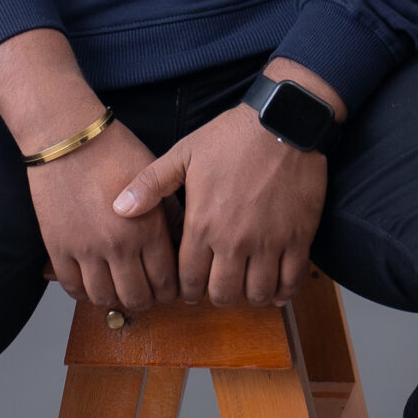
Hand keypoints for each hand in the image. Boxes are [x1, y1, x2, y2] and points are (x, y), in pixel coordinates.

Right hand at [27, 119, 177, 315]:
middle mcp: (119, 244)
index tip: (168, 287)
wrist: (68, 137)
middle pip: (138, 297)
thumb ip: (170, 214)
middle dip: (146, 299)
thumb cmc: (114, 151)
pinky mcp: (58, 247)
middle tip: (145, 292)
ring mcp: (86, 248)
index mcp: (148, 227)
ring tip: (118, 288)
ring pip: (105, 298)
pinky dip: (84, 292)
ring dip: (115, 299)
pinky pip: (73, 288)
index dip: (170, 291)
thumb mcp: (156, 179)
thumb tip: (184, 243)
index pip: (167, 281)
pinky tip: (92, 282)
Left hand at [112, 103, 326, 306]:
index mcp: (202, 224)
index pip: (189, 280)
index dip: (187, 291)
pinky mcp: (298, 237)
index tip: (191, 287)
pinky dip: (283, 292)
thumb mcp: (183, 154)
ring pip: (257, 293)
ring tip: (246, 286)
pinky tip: (275, 289)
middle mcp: (234, 240)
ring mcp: (269, 241)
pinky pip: (291, 280)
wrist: (283, 121)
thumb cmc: (231, 137)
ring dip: (249, 296)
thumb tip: (119, 208)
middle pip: (222, 294)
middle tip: (218, 286)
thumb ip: (150, 185)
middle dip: (216, 296)